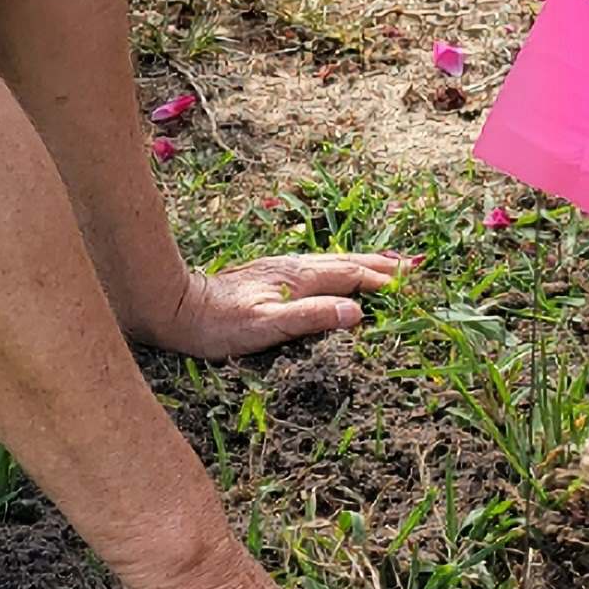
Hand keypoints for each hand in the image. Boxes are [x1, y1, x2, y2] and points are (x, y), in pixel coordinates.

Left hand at [138, 251, 417, 361]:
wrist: (178, 308)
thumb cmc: (219, 325)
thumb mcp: (266, 326)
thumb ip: (311, 316)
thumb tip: (356, 311)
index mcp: (299, 278)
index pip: (350, 276)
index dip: (380, 282)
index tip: (408, 287)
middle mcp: (294, 267)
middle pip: (346, 263)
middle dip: (379, 266)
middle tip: (411, 268)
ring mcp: (281, 269)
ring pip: (331, 262)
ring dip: (361, 263)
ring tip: (384, 265)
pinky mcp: (269, 275)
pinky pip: (317, 267)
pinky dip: (339, 267)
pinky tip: (335, 272)